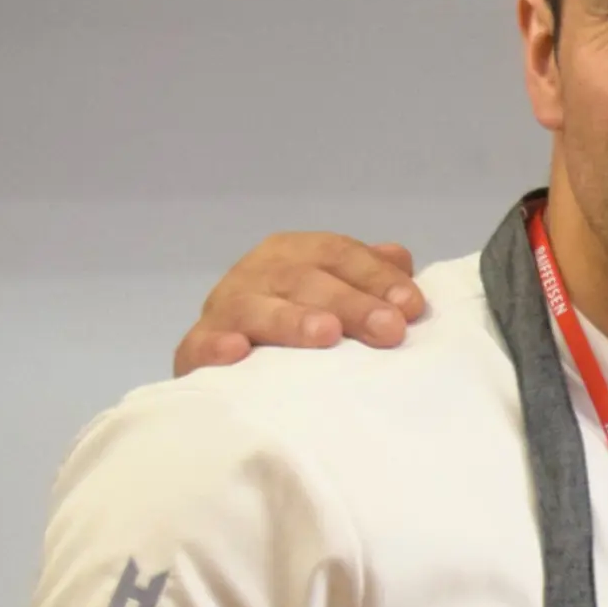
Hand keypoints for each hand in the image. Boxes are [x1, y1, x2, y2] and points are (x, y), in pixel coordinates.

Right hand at [173, 235, 425, 377]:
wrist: (227, 352)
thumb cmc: (299, 319)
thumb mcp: (334, 291)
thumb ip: (368, 275)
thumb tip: (400, 259)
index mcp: (295, 253)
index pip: (339, 254)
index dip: (376, 277)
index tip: (411, 307)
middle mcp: (258, 273)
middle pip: (305, 280)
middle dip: (350, 304)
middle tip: (388, 330)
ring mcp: (225, 308)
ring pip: (257, 308)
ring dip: (291, 321)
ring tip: (325, 335)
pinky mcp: (196, 348)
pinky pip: (201, 346)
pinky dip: (216, 348)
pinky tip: (237, 353)